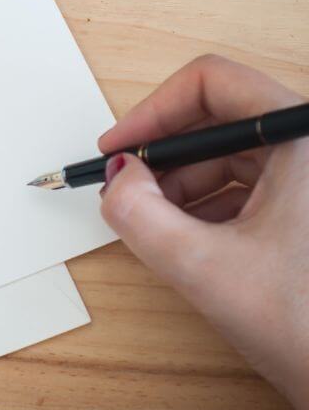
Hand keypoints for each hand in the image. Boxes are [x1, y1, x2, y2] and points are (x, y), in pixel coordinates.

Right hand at [98, 55, 308, 409]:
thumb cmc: (308, 326)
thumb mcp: (201, 266)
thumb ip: (138, 214)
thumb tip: (118, 179)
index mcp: (301, 142)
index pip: (213, 83)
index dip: (153, 111)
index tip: (119, 148)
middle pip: (217, 120)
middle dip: (162, 158)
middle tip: (127, 191)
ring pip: (227, 155)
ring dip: (180, 187)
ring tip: (159, 229)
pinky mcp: (306, 207)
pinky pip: (245, 185)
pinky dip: (205, 206)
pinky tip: (188, 242)